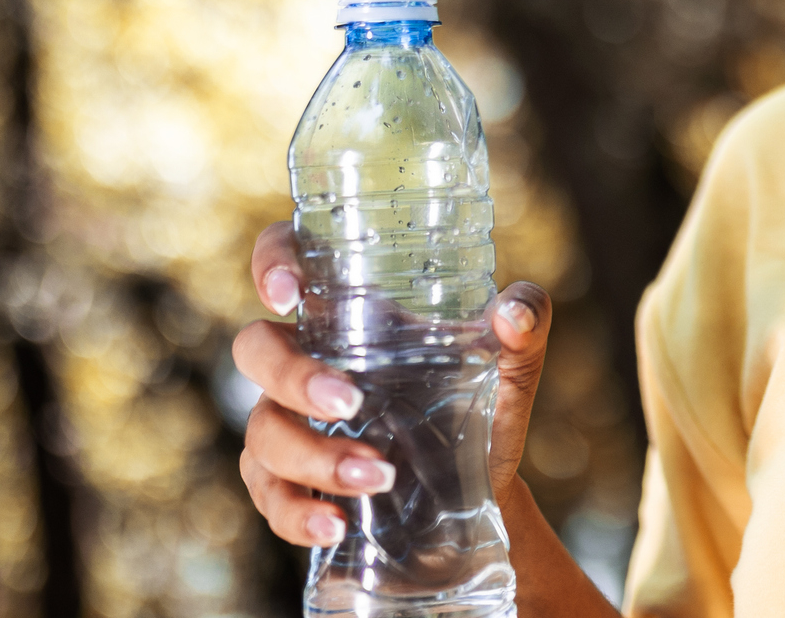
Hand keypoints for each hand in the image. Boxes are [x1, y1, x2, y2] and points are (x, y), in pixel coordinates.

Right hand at [234, 221, 552, 548]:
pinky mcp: (291, 482)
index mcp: (355, 316)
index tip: (289, 293)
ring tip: (379, 476)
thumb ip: (528, 321)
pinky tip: (334, 523)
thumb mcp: (515, 361)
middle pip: (256, 349)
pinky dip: (295, 513)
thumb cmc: (484, 404)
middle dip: (292, 376)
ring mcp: (291, 422)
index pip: (288, 261)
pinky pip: (268, 496)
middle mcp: (310, 362)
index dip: (272, 263)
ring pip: (263, 431)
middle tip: (352, 403)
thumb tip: (513, 312)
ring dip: (314, 457)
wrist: (483, 487)